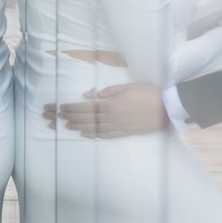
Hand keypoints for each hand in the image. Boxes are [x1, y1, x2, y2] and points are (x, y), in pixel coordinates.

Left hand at [53, 83, 168, 138]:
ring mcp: (119, 127)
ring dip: (78, 127)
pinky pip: (106, 135)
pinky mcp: (125, 133)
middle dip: (69, 117)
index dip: (71, 108)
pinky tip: (86, 135)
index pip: (86, 107)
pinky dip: (94, 135)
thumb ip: (108, 91)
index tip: (60, 107)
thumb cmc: (149, 93)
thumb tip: (90, 95)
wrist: (167, 108)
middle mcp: (112, 117)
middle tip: (55, 117)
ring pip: (94, 128)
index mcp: (111, 104)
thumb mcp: (128, 87)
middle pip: (86, 118)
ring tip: (65, 126)